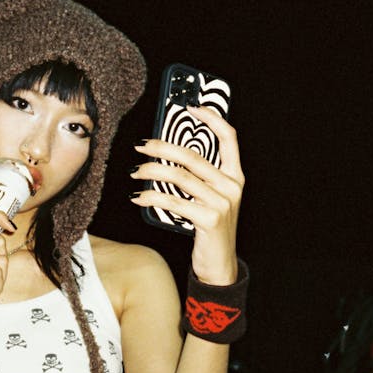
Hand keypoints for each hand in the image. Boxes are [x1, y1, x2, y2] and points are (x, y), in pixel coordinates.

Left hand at [131, 106, 243, 283]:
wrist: (219, 265)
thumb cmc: (211, 229)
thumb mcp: (212, 199)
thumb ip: (200, 178)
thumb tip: (168, 155)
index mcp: (235, 176)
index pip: (229, 138)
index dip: (212, 118)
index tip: (191, 107)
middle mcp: (232, 186)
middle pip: (193, 156)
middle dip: (162, 147)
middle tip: (141, 145)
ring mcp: (222, 203)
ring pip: (180, 177)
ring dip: (152, 171)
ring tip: (136, 171)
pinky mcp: (210, 219)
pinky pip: (174, 201)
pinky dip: (152, 197)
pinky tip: (139, 196)